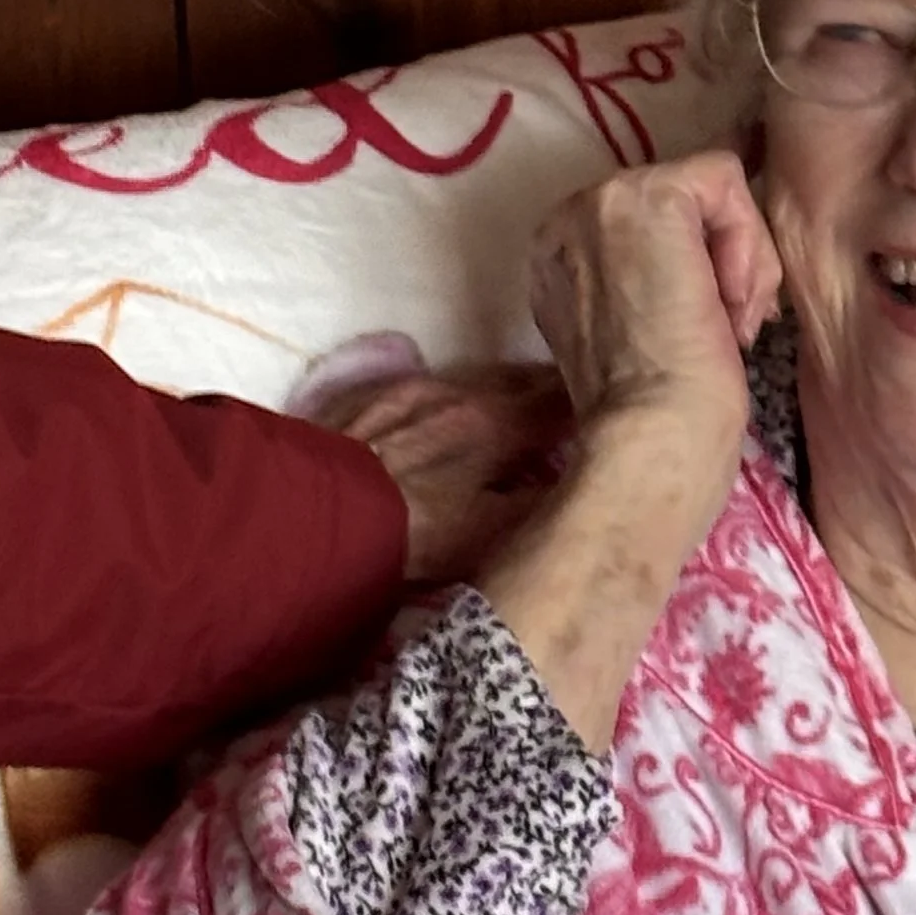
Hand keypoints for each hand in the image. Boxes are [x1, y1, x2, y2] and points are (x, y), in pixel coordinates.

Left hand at [316, 363, 571, 586]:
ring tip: (515, 402)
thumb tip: (577, 487)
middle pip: (519, 379)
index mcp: (497, 424)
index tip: (610, 408)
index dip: (589, 405)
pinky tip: (445, 408)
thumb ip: (539, 506)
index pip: (562, 402)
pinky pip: (423, 384)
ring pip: (472, 377)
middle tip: (571, 400)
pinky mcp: (366, 394)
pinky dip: (448, 394)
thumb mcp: (488, 537)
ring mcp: (409, 387)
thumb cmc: (406, 536)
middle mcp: (458, 392)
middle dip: (549, 389)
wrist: (305, 515)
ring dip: (500, 388)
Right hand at [527, 148, 780, 486]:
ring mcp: (600, 201)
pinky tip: (729, 302)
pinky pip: (725, 179)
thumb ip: (646, 283)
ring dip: (741, 259)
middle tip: (725, 331)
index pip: (652, 229)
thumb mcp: (635, 333)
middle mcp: (567, 220)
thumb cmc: (655, 414)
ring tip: (728, 324)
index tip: (701, 331)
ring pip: (709, 190)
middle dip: (722, 262)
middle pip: (683, 202)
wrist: (652, 439)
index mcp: (559, 258)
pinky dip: (748, 242)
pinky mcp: (650, 196)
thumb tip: (707, 263)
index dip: (695, 271)